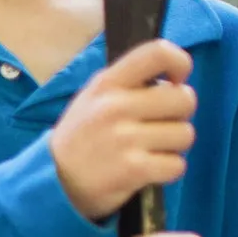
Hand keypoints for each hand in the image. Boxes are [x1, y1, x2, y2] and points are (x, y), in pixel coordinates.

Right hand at [51, 40, 195, 221]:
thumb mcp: (93, 98)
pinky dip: (167, 171)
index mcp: (107, 84)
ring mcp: (124, 140)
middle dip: (180, 115)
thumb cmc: (82, 136)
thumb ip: (129, 83)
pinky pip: (176, 166)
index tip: (175, 81)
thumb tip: (175, 82)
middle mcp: (115, 108)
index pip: (157, 53)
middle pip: (184, 99)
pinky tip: (148, 171)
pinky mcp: (132, 170)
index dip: (180, 63)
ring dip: (173, 146)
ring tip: (150, 150)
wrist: (52, 183)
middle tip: (160, 126)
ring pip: (185, 135)